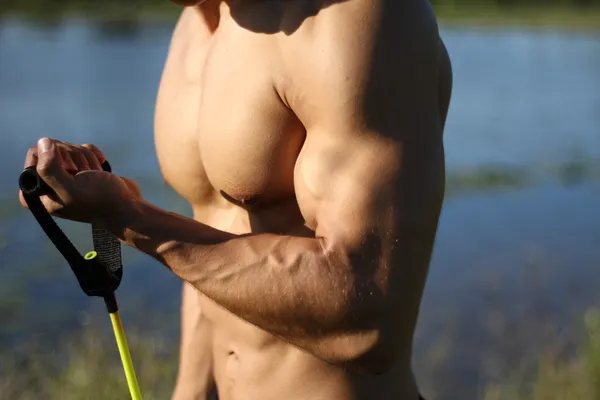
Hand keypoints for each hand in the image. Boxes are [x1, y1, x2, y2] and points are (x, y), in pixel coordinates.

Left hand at [19, 138, 142, 223]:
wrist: (126, 208)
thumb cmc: (99, 201)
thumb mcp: (70, 189)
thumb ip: (49, 168)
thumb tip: (43, 142)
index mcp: (39, 192)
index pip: (35, 155)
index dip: (53, 156)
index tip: (69, 169)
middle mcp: (50, 183)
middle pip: (54, 149)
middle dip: (74, 158)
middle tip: (84, 175)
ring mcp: (68, 175)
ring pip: (70, 148)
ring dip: (87, 159)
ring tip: (95, 176)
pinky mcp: (84, 169)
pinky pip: (84, 149)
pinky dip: (94, 156)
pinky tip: (101, 168)